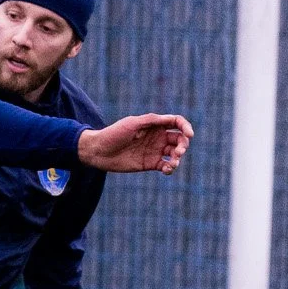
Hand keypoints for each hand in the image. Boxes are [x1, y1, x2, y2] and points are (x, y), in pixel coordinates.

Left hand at [75, 113, 192, 173]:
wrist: (98, 151)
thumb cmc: (113, 134)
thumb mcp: (132, 123)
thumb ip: (151, 120)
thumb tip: (171, 119)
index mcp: (154, 125)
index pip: (176, 123)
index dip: (186, 127)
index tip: (189, 134)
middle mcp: (157, 137)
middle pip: (179, 139)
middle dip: (184, 145)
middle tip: (179, 152)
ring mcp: (154, 151)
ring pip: (175, 154)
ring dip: (178, 158)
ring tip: (173, 162)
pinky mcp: (150, 163)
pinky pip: (166, 166)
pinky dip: (171, 168)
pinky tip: (167, 169)